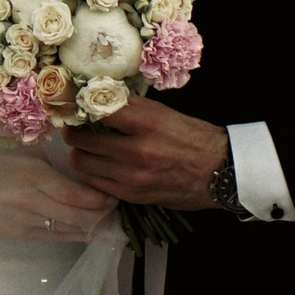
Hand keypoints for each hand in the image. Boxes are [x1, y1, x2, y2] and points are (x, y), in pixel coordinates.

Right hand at [0, 143, 108, 243]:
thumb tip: (88, 172)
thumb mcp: (28, 156)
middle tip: (117, 209)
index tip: (113, 195)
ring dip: (93, 227)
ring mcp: (27, 221)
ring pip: (69, 229)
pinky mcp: (24, 235)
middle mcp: (30, 200)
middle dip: (100, 215)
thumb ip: (56, 164)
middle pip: (75, 215)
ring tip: (109, 221)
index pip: (72, 193)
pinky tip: (92, 232)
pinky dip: (77, 235)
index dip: (96, 198)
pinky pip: (57, 237)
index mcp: (32, 175)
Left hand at [65, 101, 230, 211]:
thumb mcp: (164, 113)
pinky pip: (95, 182)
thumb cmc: (192, 137)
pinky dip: (91, 172)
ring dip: (80, 153)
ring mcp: (133, 177)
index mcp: (147, 123)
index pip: (98, 110)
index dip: (80, 106)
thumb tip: (98, 99)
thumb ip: (131, 107)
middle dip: (75, 132)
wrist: (219, 172)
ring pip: (83, 163)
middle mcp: (137, 151)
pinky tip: (99, 164)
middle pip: (83, 140)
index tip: (75, 105)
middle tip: (75, 127)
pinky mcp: (132, 195)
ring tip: (85, 147)